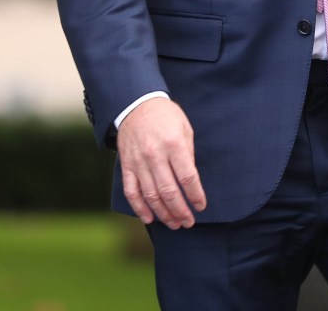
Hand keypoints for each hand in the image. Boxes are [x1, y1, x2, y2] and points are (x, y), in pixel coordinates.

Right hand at [117, 97, 206, 228]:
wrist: (136, 104)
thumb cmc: (165, 115)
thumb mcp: (184, 127)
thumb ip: (188, 153)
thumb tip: (191, 180)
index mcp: (173, 144)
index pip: (187, 177)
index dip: (195, 195)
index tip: (201, 206)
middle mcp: (155, 155)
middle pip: (169, 191)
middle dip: (180, 211)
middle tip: (188, 222)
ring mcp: (138, 162)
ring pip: (151, 196)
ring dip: (163, 214)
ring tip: (174, 223)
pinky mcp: (126, 165)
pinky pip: (132, 192)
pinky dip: (139, 208)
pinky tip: (149, 218)